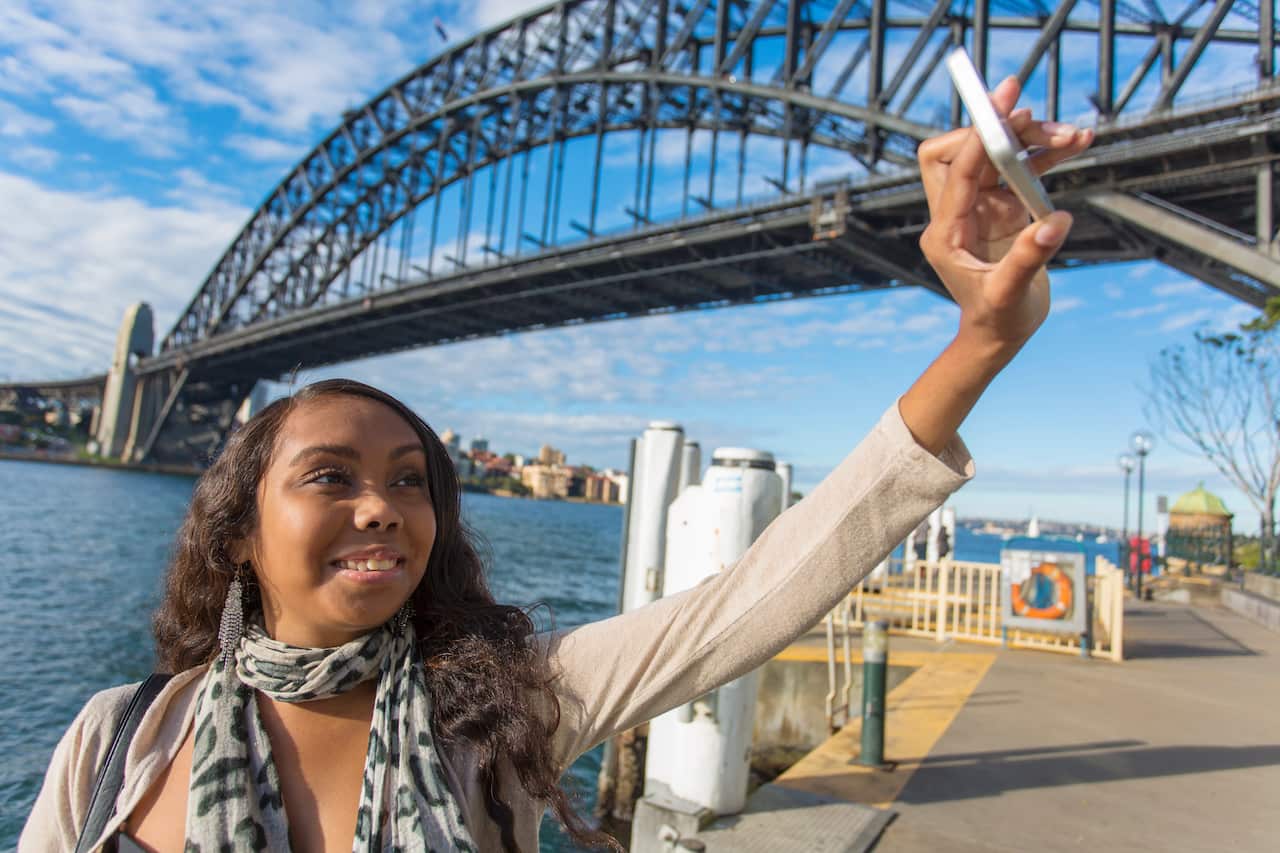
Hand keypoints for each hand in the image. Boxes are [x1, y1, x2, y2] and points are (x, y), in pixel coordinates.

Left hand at [917, 77, 1092, 356]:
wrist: (1001, 334)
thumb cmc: (998, 319)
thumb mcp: (1010, 294)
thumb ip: (1029, 258)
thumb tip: (1056, 221)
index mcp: (945, 231)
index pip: (957, 171)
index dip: (979, 136)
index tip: (1004, 104)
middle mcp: (958, 212)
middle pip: (969, 151)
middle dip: (1002, 131)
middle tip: (1037, 115)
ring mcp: (980, 207)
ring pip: (998, 155)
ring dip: (1033, 140)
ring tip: (1076, 136)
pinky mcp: (1004, 208)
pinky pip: (1021, 169)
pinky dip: (1046, 155)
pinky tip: (1077, 144)